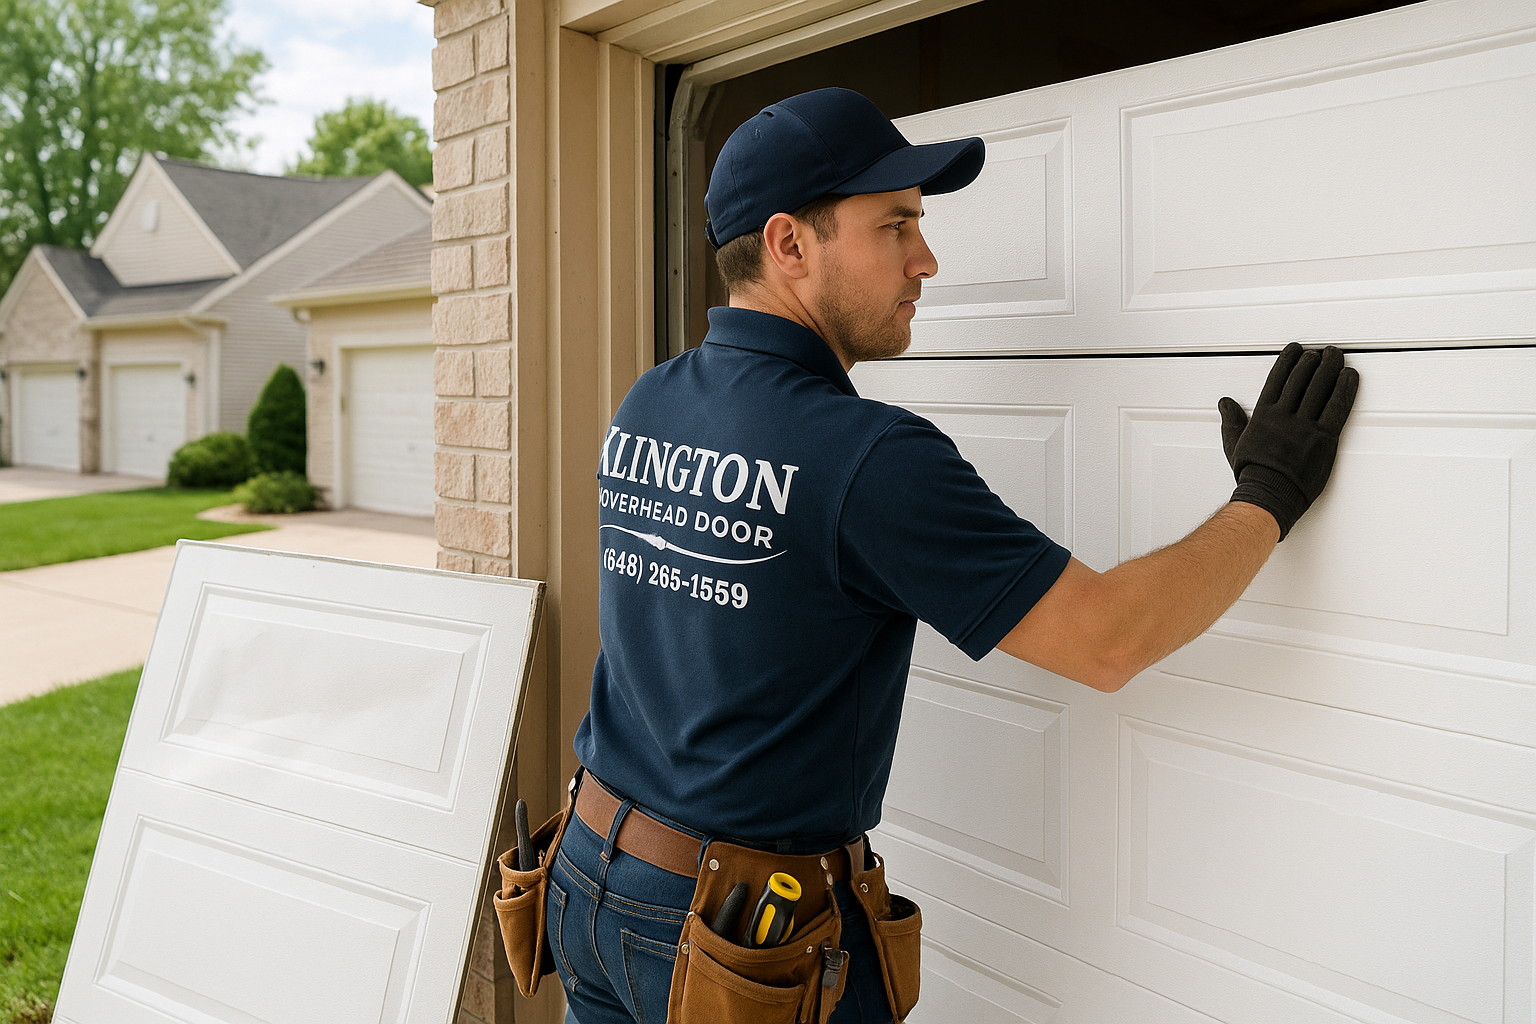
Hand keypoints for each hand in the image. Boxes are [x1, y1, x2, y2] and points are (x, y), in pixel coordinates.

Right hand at [1218, 343, 1358, 540]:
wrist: (1269, 495)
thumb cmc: (1252, 474)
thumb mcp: (1234, 444)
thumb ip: (1232, 421)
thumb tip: (1225, 403)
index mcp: (1263, 415)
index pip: (1277, 379)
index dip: (1288, 361)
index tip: (1296, 350)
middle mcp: (1284, 416)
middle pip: (1301, 379)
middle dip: (1312, 361)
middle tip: (1320, 351)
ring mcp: (1305, 426)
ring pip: (1320, 388)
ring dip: (1330, 367)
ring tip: (1336, 355)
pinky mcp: (1324, 438)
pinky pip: (1338, 407)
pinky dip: (1345, 389)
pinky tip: (1350, 376)